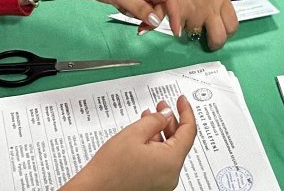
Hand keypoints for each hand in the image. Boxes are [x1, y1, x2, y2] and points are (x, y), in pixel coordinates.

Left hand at [41, 0, 178, 34]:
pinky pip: (140, 5)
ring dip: (143, 15)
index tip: (176, 31)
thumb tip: (156, 21)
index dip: (174, 14)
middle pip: (161, 2)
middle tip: (142, 29)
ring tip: (129, 17)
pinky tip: (122, 9)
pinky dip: (134, 12)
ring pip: (150, 5)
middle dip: (153, 17)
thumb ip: (140, 9)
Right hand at [66, 98, 196, 190]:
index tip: (182, 101)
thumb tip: (167, 114)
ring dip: (161, 133)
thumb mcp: (134, 134)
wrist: (93, 190)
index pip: (189, 131)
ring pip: (168, 151)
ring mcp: (163, 182)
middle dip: (170, 121)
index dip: (186, 111)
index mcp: (171, 162)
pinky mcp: (154, 186)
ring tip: (149, 118)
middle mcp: (171, 175)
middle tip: (162, 107)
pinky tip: (144, 136)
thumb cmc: (110, 169)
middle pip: (179, 142)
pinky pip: (160, 162)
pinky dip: (155, 146)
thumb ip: (155, 120)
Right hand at [139, 0, 237, 49]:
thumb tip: (213, 8)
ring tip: (181, 11)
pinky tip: (168, 10)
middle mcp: (208, 5)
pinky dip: (172, 23)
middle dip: (212, 41)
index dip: (226, 32)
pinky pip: (175, 27)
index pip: (232, 24)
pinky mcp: (173, 14)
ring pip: (193, 32)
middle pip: (218, 38)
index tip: (219, 32)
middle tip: (205, 37)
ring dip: (188, 26)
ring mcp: (191, 12)